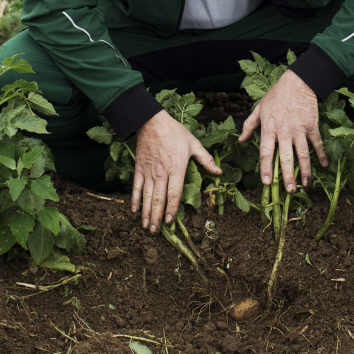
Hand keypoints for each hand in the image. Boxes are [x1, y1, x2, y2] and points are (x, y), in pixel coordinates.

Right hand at [131, 110, 219, 233]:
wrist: (151, 121)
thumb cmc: (175, 132)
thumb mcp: (194, 144)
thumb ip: (206, 159)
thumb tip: (219, 172)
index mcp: (177, 168)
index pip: (174, 193)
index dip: (172, 209)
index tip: (170, 222)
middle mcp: (162, 172)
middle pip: (159, 199)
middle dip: (157, 217)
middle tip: (156, 231)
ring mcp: (149, 171)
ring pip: (147, 196)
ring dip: (146, 213)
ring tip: (146, 226)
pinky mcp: (140, 168)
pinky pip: (136, 187)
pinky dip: (135, 199)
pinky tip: (135, 211)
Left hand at [239, 69, 327, 192]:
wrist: (298, 82)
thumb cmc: (276, 95)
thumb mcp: (259, 108)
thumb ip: (249, 125)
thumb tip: (241, 141)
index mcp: (269, 128)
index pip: (266, 152)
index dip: (266, 168)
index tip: (266, 183)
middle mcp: (284, 131)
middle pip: (286, 157)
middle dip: (288, 176)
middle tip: (290, 191)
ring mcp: (299, 129)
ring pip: (303, 154)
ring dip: (306, 170)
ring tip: (306, 185)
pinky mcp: (312, 126)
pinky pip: (317, 143)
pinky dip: (321, 154)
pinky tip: (324, 165)